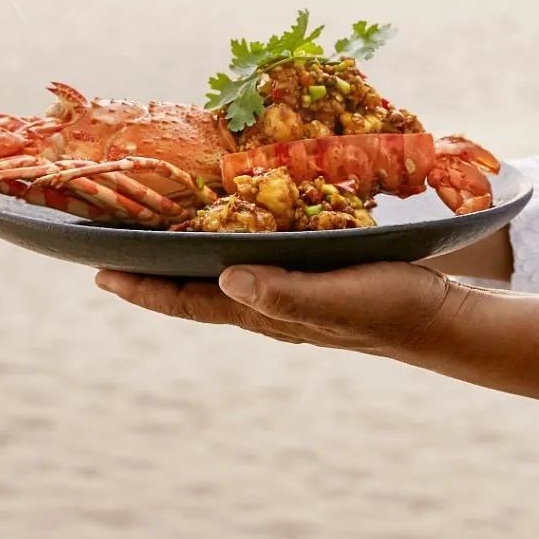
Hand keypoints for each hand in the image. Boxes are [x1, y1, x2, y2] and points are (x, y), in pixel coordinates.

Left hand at [95, 261, 470, 362]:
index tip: (100, 273)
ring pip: (218, 274)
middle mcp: (266, 302)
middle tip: (107, 248)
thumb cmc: (389, 306)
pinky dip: (224, 242)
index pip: (189, 300)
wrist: (439, 316)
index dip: (143, 288)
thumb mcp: (339, 299)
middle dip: (150, 272)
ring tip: (152, 233)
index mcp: (265, 310)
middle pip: (192, 289)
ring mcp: (285, 290)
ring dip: (183, 257)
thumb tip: (226, 281)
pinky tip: (225, 223)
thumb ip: (285, 294)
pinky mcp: (307, 272)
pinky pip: (252, 257)